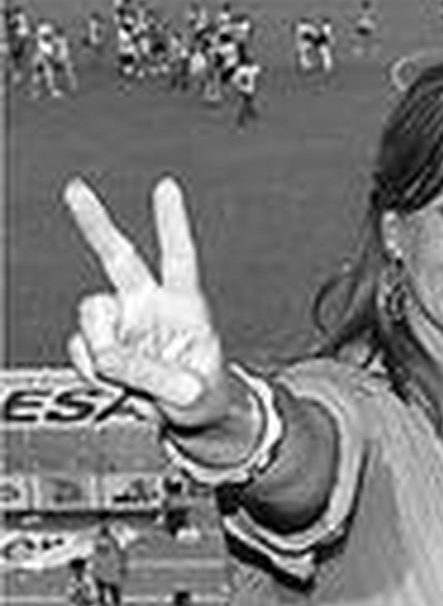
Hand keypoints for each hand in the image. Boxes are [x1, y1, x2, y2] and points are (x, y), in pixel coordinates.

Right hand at [63, 178, 227, 427]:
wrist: (188, 418)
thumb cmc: (203, 395)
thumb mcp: (193, 391)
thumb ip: (156, 377)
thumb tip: (116, 366)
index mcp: (185, 306)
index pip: (178, 258)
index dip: (171, 224)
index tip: (166, 187)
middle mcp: (148, 306)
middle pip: (118, 257)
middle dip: (95, 222)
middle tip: (75, 188)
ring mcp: (122, 325)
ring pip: (93, 318)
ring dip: (107, 351)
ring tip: (134, 379)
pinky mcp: (100, 346)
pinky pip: (82, 350)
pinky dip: (94, 372)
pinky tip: (117, 383)